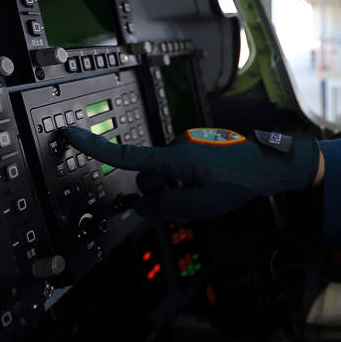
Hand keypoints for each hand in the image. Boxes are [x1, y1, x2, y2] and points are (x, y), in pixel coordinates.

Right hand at [63, 126, 320, 221]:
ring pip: (169, 174)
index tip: (69, 133)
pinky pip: (183, 168)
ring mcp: (191, 144)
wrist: (271, 165)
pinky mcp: (201, 146)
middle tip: (191, 203)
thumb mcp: (200, 205)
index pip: (128, 156)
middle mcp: (178, 145)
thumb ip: (165, 208)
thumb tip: (143, 206)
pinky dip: (190, 181)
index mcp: (175, 157)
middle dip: (161, 192)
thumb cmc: (240, 182)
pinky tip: (213, 186)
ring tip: (209, 193)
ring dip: (179, 188)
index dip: (95, 148)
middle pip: (150, 176)